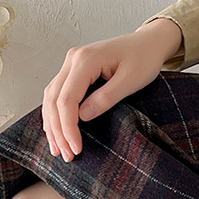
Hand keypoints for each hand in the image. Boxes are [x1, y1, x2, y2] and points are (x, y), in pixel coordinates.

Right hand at [41, 18, 182, 162]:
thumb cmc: (143, 59)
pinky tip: (56, 131)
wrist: (148, 43)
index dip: (68, 127)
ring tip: (58, 149)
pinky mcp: (74, 70)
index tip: (75, 148)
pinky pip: (57, 93)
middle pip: (54, 99)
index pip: (67, 99)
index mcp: (86, 59)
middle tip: (66, 155)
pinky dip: (54, 113)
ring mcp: (71, 63)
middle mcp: (73, 59)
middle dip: (58, 130)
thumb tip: (82, 116)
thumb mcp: (130, 80)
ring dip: (52, 124)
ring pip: (51, 97)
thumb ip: (106, 98)